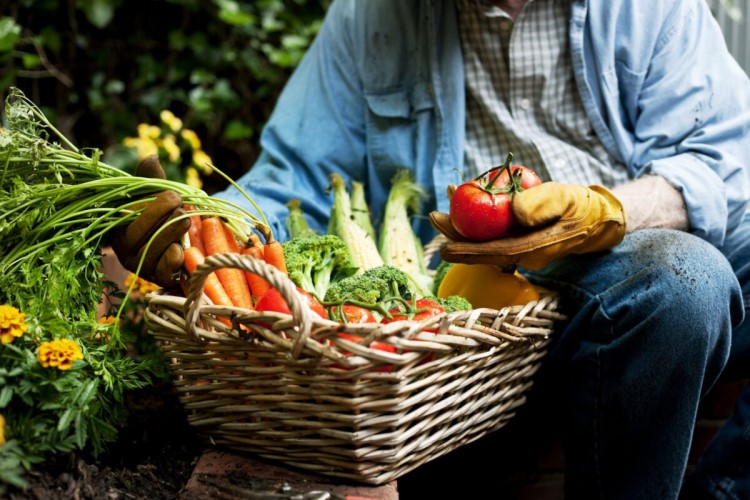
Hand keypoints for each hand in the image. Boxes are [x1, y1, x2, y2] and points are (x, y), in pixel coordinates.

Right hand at [111, 155, 189, 286]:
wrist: (180, 243)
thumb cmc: (162, 214)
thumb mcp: (154, 194)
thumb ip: (152, 178)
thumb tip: (152, 156)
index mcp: (118, 226)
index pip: (128, 216)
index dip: (151, 206)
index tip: (174, 195)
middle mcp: (125, 249)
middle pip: (137, 235)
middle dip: (161, 218)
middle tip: (182, 207)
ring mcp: (141, 266)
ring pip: (150, 252)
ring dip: (169, 235)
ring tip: (186, 220)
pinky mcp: (159, 279)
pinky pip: (163, 272)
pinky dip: (172, 259)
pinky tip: (180, 249)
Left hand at [430, 182, 626, 269]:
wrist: (595, 220)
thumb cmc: (582, 207)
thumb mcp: (567, 198)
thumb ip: (544, 203)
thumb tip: (515, 212)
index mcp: (535, 250)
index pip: (497, 253)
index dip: (469, 251)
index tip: (445, 248)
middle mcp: (522, 256)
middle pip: (483, 250)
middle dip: (455, 235)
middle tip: (434, 216)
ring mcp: (519, 250)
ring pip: (484, 241)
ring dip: (462, 225)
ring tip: (443, 205)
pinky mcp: (517, 242)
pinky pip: (491, 234)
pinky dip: (475, 219)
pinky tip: (464, 199)